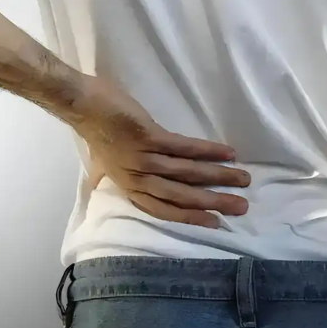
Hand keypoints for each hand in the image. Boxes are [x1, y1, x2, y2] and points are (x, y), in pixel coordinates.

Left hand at [69, 77, 250, 227]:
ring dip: (217, 177)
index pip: (163, 209)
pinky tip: (227, 153)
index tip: (216, 222)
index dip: (190, 217)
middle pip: (180, 196)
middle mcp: (138, 178)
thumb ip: (114, 177)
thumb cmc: (96, 132)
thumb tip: (115, 186)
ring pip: (186, 173)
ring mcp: (143, 159)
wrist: (83, 104)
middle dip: (213, 202)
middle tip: (241, 206)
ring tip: (242, 178)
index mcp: (129, 186)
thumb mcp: (103, 163)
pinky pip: (183, 148)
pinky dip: (207, 151)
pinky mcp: (148, 137)